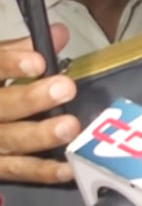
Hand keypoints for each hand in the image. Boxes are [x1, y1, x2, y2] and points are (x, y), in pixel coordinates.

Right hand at [0, 24, 80, 182]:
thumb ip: (23, 50)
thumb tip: (59, 34)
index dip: (10, 64)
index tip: (37, 62)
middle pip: (0, 106)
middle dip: (30, 99)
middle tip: (65, 88)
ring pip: (9, 140)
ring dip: (40, 135)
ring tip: (69, 127)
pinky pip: (17, 170)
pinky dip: (42, 171)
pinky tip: (67, 166)